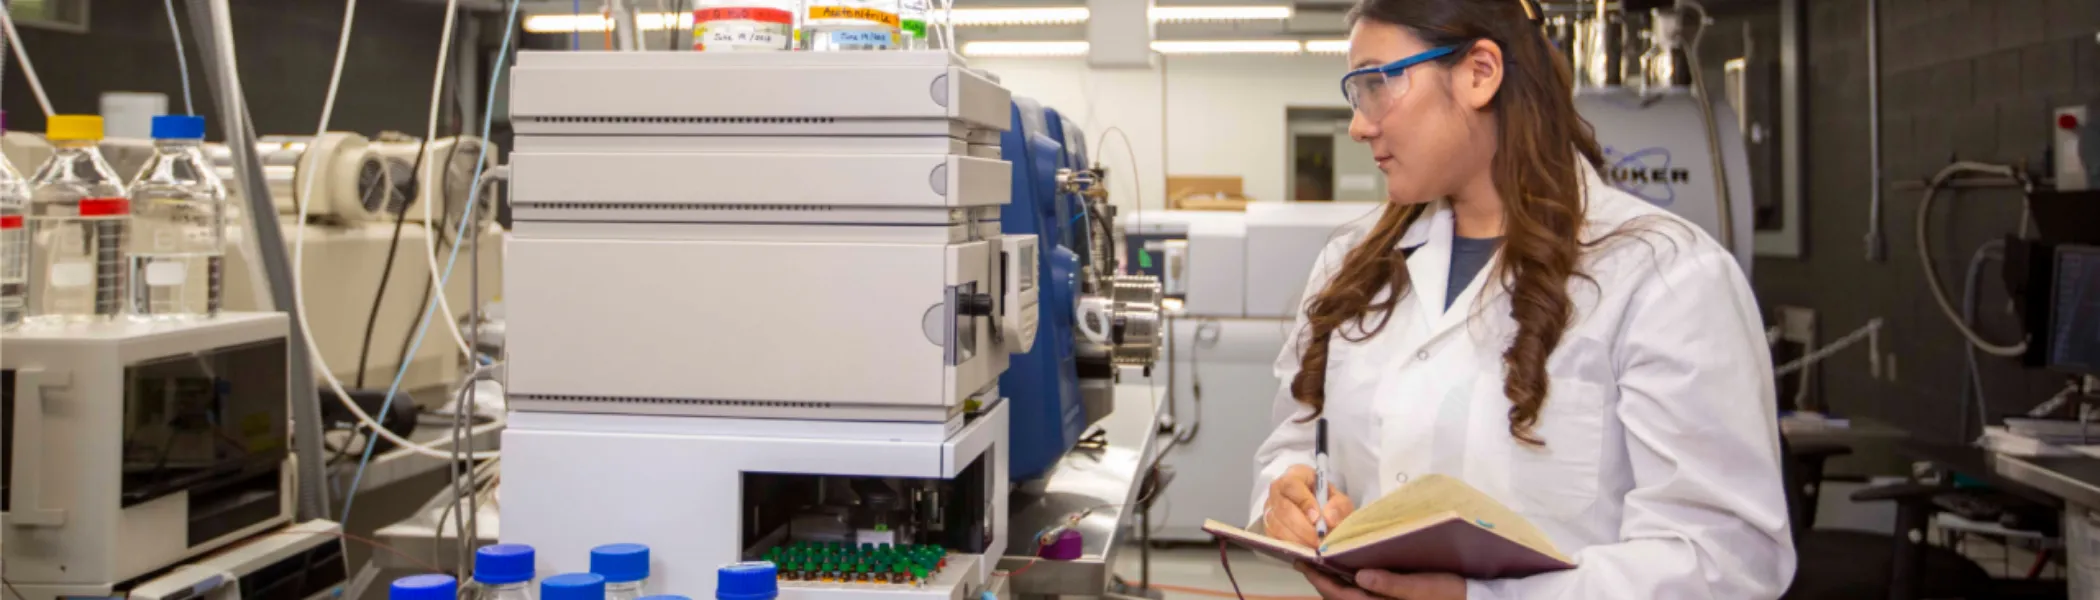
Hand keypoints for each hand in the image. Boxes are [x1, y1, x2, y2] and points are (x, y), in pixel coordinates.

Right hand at [1263, 464, 1354, 546]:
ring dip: (1297, 540)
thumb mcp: (1339, 500)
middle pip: (1282, 508)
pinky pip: (1274, 539)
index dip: (1304, 502)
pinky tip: (1305, 551)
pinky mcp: (1268, 529)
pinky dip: (1290, 547)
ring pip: (1276, 526)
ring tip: (1315, 548)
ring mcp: (1270, 511)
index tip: (1318, 518)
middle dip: (1302, 527)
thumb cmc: (1327, 503)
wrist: (1319, 514)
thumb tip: (1329, 519)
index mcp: (1294, 476)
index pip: (1291, 485)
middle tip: (1319, 540)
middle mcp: (1277, 492)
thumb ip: (1339, 507)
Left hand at [1296, 564, 1465, 599]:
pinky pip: (1362, 595)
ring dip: (1334, 582)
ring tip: (1322, 563)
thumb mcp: (1422, 587)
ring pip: (1350, 596)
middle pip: (1340, 597)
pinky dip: (1350, 583)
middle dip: (1321, 580)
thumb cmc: (1447, 593)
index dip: (1318, 579)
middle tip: (1305, 559)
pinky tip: (1350, 570)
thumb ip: (1390, 584)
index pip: (1339, 595)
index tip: (1301, 562)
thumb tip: (1359, 576)